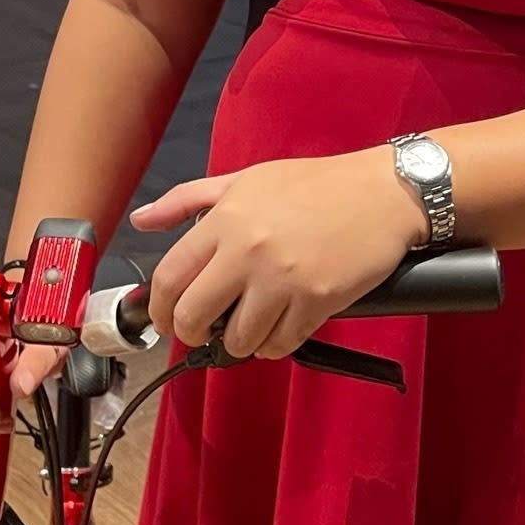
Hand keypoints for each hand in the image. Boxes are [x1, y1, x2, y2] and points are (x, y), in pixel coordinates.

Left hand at [130, 147, 429, 361]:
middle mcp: (248, 251)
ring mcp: (282, 280)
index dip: (158, 308)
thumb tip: (141, 220)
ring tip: (249, 327)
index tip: (165, 319)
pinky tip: (279, 329)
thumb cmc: (316, 185)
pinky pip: (279, 345)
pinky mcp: (316, 301)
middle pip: (193, 316)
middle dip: (191, 333)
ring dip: (238, 342)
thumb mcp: (246, 179)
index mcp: (226, 219)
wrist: (382, 193)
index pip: (170, 277)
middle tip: (202, 332)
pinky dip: (274, 345)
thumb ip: (188, 200)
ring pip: (237, 340)